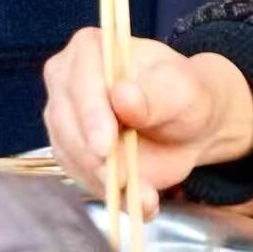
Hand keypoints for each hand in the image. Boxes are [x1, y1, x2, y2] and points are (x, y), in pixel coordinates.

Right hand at [41, 29, 252, 218]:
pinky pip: (83, 179)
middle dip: (94, 158)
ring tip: (145, 196)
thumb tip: (121, 96)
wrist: (188, 126)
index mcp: (90, 49)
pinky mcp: (71, 153)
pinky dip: (111, 196)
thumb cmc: (185, 95)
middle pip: (65, 123)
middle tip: (125, 181)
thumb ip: (154, 95)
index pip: (80, 82)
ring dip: (106, 183)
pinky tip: (140, 201)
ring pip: (71, 156)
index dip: (91, 115)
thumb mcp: (183, 91)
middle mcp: (66, 82)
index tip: (105, 145)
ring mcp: (64, 120)